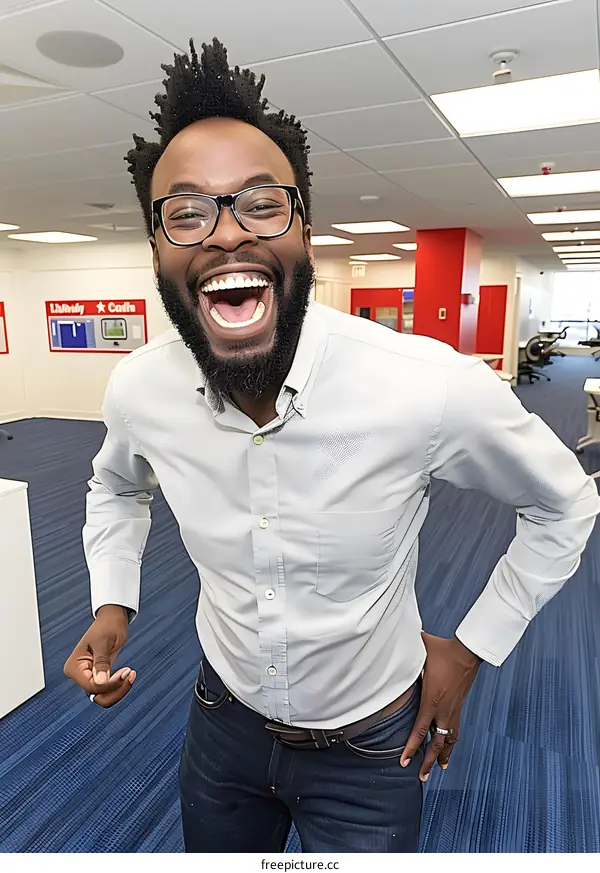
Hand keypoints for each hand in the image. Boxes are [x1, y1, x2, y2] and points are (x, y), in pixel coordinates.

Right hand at [63, 605, 135, 707]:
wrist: (113, 619)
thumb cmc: (107, 625)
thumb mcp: (104, 642)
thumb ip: (101, 662)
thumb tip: (99, 682)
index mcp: (73, 666)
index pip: (91, 686)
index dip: (110, 684)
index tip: (125, 671)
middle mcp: (78, 674)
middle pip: (97, 696)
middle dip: (115, 690)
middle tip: (129, 674)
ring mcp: (88, 677)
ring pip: (103, 697)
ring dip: (119, 690)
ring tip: (130, 674)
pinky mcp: (99, 676)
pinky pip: (108, 690)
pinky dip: (119, 686)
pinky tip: (128, 674)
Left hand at [400, 632, 480, 780]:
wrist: (467, 651)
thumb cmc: (443, 651)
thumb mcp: (418, 652)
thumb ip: (403, 652)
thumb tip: (388, 644)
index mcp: (431, 700)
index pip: (419, 731)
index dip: (411, 748)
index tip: (404, 762)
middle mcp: (443, 710)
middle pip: (436, 743)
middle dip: (428, 761)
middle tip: (422, 776)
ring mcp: (453, 709)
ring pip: (448, 740)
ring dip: (443, 755)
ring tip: (438, 768)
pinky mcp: (459, 706)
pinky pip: (455, 730)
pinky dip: (452, 742)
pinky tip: (450, 747)